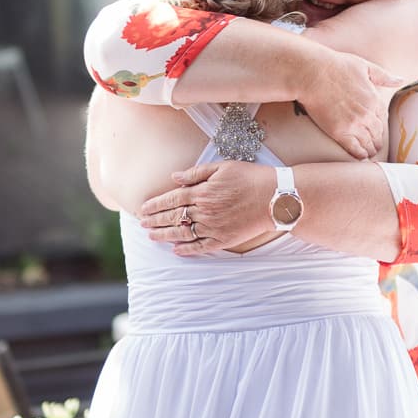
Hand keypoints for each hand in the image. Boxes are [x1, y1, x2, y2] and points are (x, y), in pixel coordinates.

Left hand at [139, 162, 274, 255]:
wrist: (275, 198)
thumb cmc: (250, 178)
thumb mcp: (222, 167)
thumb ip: (196, 173)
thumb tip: (174, 177)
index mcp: (201, 192)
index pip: (171, 199)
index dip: (155, 205)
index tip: (143, 209)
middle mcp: (204, 211)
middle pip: (172, 217)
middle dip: (154, 221)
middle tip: (141, 224)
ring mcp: (213, 227)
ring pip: (182, 233)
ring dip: (164, 236)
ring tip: (152, 237)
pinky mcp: (223, 240)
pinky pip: (200, 247)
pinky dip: (187, 250)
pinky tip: (176, 250)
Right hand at [296, 51, 401, 158]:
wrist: (313, 73)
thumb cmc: (336, 66)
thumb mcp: (364, 66)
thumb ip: (383, 75)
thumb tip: (401, 80)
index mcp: (374, 98)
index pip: (382, 118)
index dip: (380, 125)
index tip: (377, 130)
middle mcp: (367, 114)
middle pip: (377, 132)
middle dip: (377, 140)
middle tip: (375, 146)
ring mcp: (354, 124)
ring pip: (368, 142)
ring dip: (370, 149)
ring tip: (369, 153)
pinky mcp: (339, 132)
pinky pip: (354, 148)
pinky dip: (359, 154)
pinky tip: (360, 157)